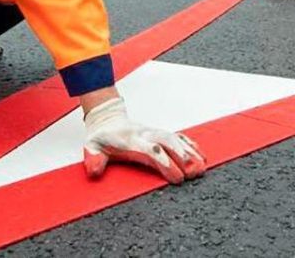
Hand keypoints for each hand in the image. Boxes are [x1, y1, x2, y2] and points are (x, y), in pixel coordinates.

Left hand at [82, 97, 205, 183]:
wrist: (107, 117)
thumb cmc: (102, 136)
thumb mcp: (92, 147)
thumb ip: (93, 159)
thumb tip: (94, 172)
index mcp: (131, 140)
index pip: (150, 151)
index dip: (165, 163)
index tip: (177, 176)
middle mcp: (146, 135)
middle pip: (168, 144)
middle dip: (183, 157)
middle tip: (195, 172)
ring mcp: (154, 133)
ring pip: (176, 140)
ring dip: (190, 153)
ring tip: (203, 166)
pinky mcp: (160, 133)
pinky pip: (178, 137)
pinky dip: (191, 145)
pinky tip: (201, 155)